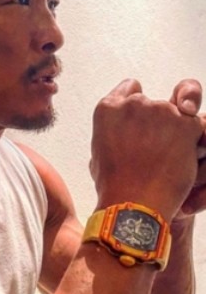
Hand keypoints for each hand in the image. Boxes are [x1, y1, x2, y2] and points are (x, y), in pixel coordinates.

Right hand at [90, 79, 203, 221]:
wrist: (132, 204)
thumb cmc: (114, 186)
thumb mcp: (98, 153)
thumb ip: (112, 132)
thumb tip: (121, 131)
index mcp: (107, 109)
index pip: (131, 88)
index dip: (138, 105)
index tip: (141, 121)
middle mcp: (134, 104)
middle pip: (155, 103)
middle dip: (157, 122)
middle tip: (154, 149)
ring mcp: (161, 112)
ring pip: (178, 113)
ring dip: (176, 132)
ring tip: (165, 161)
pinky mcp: (186, 124)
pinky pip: (197, 126)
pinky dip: (194, 142)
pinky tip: (182, 160)